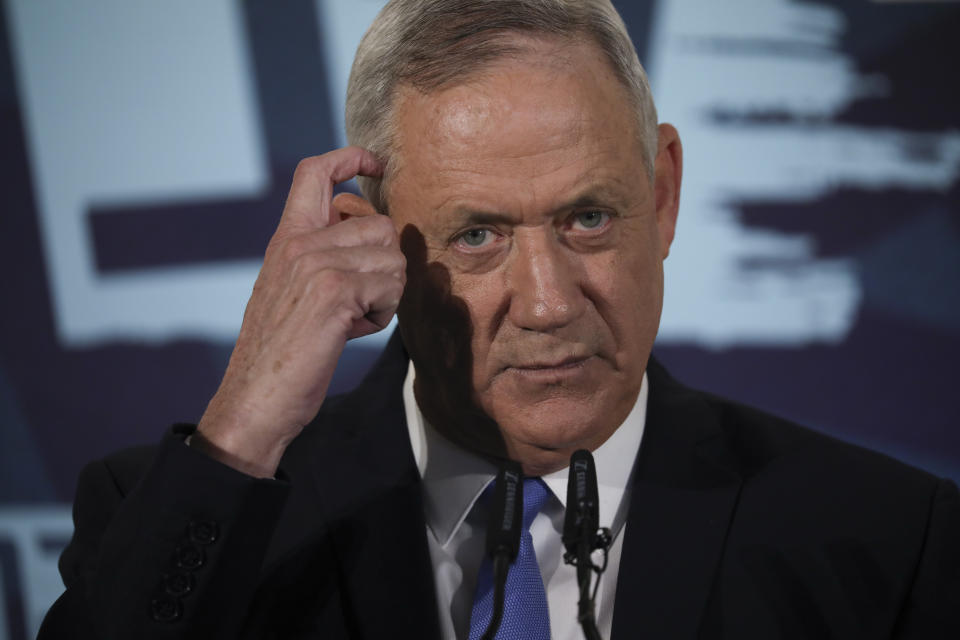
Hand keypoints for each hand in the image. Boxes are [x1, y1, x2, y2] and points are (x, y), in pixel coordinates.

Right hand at [195, 147, 402, 476]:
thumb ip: (322, 257)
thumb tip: (375, 236)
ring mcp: (315, 264)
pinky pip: (391, 288)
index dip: (351, 157)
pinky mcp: (334, 291)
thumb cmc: (280, 353)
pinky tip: (349, 331)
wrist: (255, 399)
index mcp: (286, 238)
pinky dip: (381, 316)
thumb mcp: (293, 290)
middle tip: (356, 302)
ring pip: (393, 258)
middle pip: (380, 225)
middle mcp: (299, 243)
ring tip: (350, 319)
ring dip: (385, 295)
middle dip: (383, 267)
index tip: (376, 164)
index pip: (315, 172)